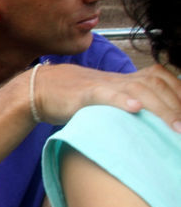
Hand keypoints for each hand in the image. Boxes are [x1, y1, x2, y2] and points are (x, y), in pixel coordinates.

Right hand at [35, 64, 180, 130]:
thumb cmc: (75, 100)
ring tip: (175, 127)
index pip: (163, 80)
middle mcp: (119, 80)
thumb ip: (129, 107)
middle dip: (177, 106)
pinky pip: (105, 93)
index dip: (180, 95)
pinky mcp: (84, 93)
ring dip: (160, 108)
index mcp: (127, 81)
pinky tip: (134, 108)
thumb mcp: (108, 101)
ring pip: (138, 89)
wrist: (39, 89)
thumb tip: (153, 126)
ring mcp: (102, 84)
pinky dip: (121, 99)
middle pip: (157, 84)